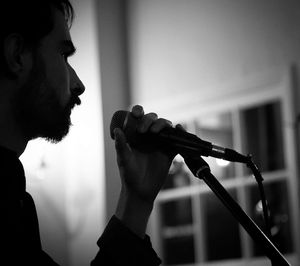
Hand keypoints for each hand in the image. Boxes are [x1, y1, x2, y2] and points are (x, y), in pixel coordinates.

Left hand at [113, 105, 175, 236]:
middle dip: (149, 119)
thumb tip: (117, 130)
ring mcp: (160, 143)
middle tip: (144, 130)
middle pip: (153, 119)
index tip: (136, 113)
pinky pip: (177, 140)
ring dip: (163, 124)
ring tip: (156, 131)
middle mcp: (148, 137)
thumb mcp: (123, 159)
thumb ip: (121, 145)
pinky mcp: (170, 151)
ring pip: (165, 127)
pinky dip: (180, 132)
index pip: (137, 118)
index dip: (138, 111)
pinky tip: (179, 128)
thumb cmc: (129, 175)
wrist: (141, 191)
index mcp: (135, 135)